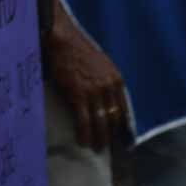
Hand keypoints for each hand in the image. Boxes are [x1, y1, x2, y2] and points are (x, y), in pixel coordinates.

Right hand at [44, 16, 128, 148]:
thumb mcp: (100, 64)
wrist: (62, 39)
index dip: (123, 127)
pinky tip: (83, 141)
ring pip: (101, 122)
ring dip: (99, 138)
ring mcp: (94, 91)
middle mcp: (109, 87)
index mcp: (116, 80)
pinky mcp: (78, 94)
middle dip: (110, 135)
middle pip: (114, 118)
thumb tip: (103, 98)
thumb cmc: (76, 49)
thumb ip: (105, 81)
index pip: (124, 110)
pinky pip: (84, 120)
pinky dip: (84, 133)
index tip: (122, 140)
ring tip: (94, 147)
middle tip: (104, 146)